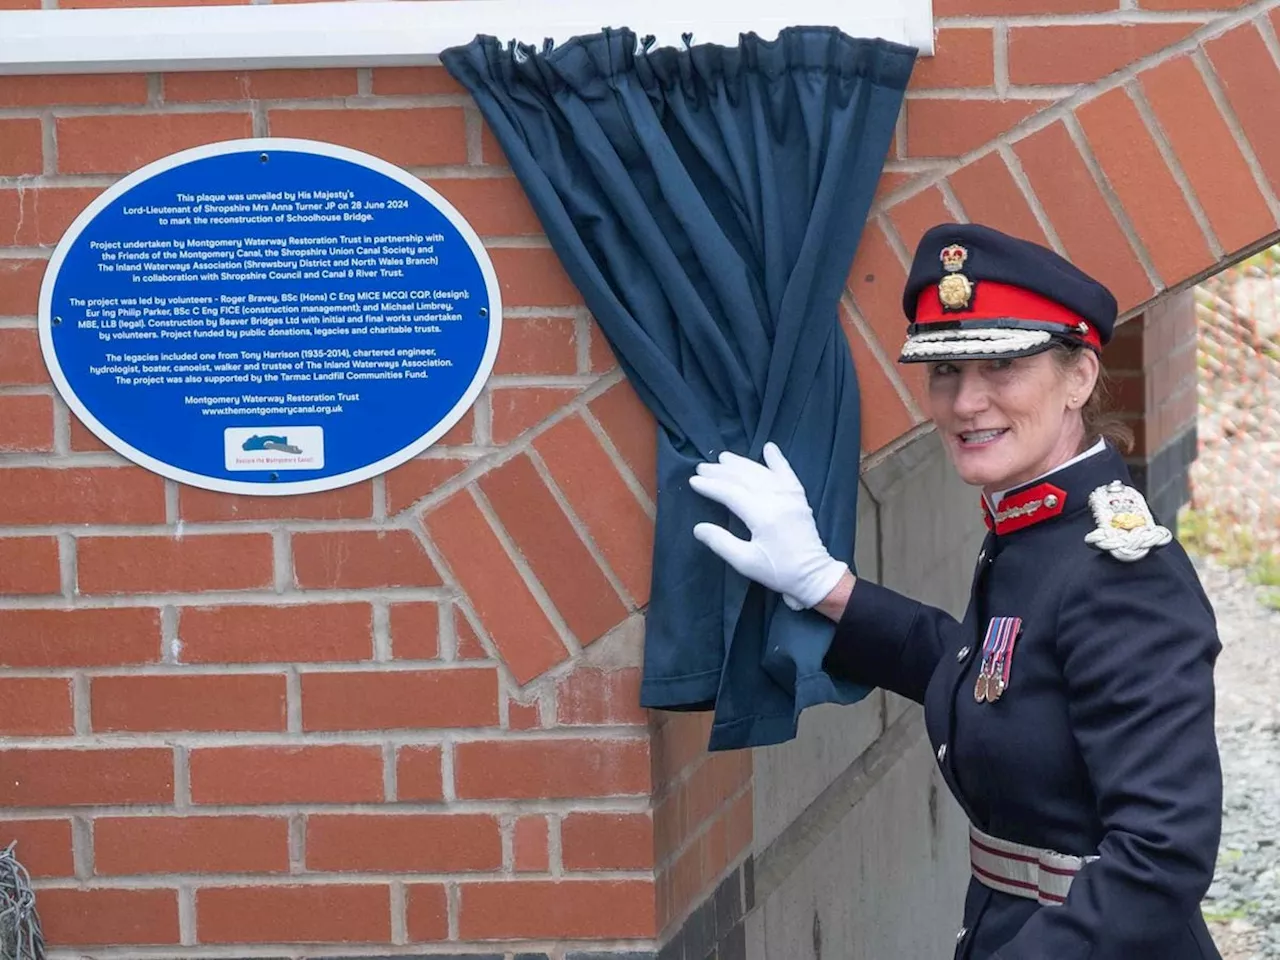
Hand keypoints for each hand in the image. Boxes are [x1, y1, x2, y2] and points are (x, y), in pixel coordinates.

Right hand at [689, 442, 848, 610]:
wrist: (813, 575)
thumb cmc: (777, 571)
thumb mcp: (745, 562)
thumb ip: (721, 542)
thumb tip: (698, 527)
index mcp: (762, 516)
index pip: (730, 493)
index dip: (710, 486)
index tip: (693, 481)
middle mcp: (777, 500)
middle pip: (744, 478)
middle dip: (721, 472)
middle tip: (702, 467)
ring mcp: (790, 496)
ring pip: (762, 473)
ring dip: (741, 463)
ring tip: (723, 457)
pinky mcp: (799, 498)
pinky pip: (787, 473)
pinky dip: (777, 459)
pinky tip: (768, 447)